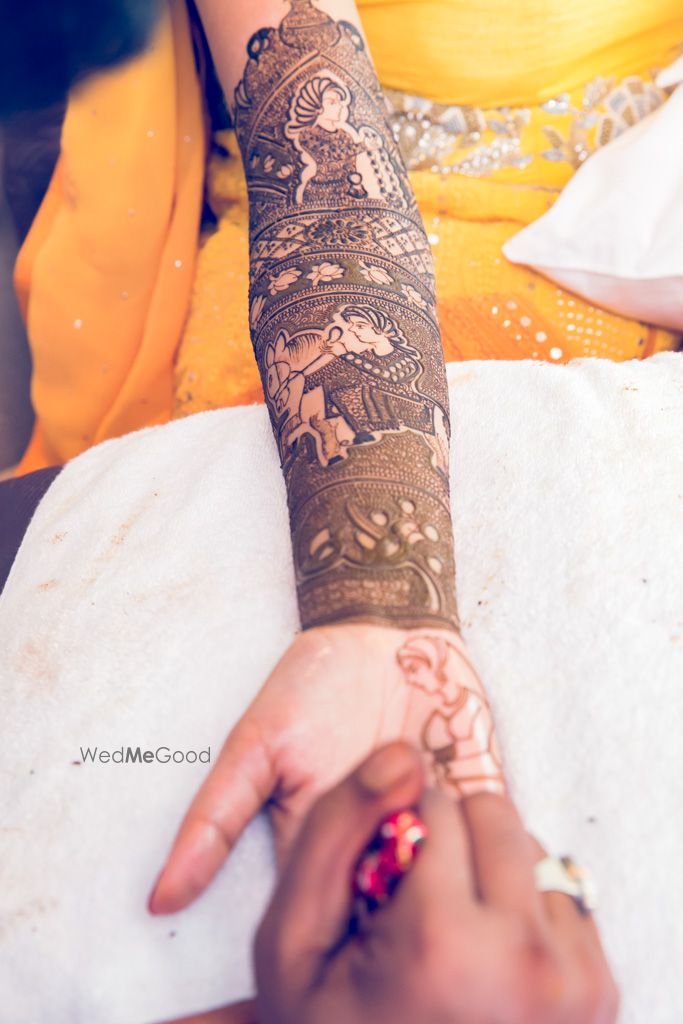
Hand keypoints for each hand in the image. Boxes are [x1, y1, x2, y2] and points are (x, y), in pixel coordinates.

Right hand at [148, 622, 504, 913]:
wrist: (386, 627)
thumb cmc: (315, 684)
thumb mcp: (257, 744)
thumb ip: (216, 818)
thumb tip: (162, 896)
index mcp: (324, 849)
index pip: (329, 917)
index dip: (338, 912)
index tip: (342, 869)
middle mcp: (380, 845)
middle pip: (393, 912)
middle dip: (393, 884)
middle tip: (386, 832)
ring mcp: (432, 824)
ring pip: (450, 886)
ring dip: (442, 859)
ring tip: (419, 808)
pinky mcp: (478, 797)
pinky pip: (496, 842)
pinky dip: (485, 833)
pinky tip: (461, 800)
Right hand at [255, 741, 619, 1023]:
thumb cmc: (330, 1023)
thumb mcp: (292, 935)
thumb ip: (336, 828)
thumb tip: (403, 753)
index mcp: (442, 944)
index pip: (435, 806)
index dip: (398, 832)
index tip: (383, 890)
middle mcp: (524, 962)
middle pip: (495, 815)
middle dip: (453, 839)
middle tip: (421, 905)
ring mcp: (571, 981)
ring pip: (533, 849)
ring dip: (492, 872)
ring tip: (454, 935)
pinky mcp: (600, 991)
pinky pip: (565, 893)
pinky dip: (525, 907)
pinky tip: (489, 955)